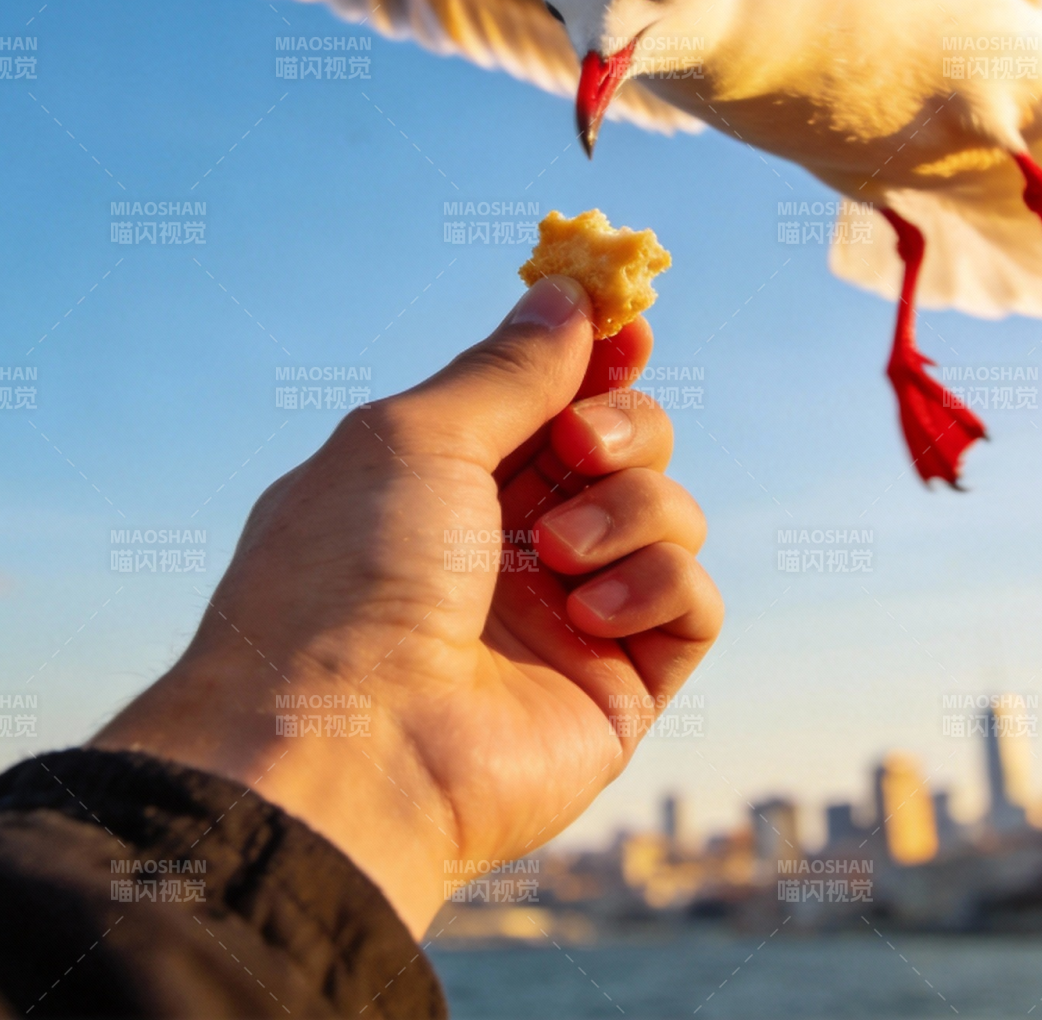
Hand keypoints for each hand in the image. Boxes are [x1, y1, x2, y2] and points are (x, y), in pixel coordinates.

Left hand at [91, 276, 722, 936]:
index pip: (552, 398)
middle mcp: (512, 543)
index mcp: (449, 480)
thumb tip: (566, 292)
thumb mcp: (418, 436)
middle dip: (619, 423)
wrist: (348, 750)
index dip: (598, 358)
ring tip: (556, 551)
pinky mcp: (619, 685)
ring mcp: (569, 616)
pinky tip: (585, 614)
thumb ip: (510, 367)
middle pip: (624, 444)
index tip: (631, 328)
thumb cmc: (352, 575)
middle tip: (575, 445)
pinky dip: (655, 585)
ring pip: (669, 512)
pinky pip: (692, 602)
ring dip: (629, 507)